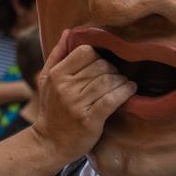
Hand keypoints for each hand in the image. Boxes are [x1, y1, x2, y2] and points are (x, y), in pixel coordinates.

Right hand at [29, 30, 135, 164]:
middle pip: (100, 65)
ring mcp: (77, 104)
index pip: (86, 51)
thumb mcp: (46, 81)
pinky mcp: (89, 120)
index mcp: (56, 75)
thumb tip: (69, 31)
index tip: (105, 64)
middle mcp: (65, 87)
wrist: (49, 144)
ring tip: (125, 83)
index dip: (99, 55)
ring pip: (108, 81)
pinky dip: (125, 92)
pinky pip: (112, 99)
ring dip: (121, 80)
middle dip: (113, 69)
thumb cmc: (51, 110)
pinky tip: (130, 90)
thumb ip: (57, 55)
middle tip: (118, 76)